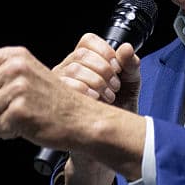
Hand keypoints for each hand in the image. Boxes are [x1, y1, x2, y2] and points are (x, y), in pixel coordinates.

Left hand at [0, 45, 89, 145]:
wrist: (82, 120)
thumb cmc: (53, 104)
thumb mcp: (22, 87)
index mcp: (15, 57)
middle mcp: (15, 68)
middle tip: (15, 111)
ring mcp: (17, 89)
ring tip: (25, 118)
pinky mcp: (19, 111)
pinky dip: (9, 133)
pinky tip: (28, 127)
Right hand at [51, 34, 141, 184]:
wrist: (105, 143)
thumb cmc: (113, 114)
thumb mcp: (129, 87)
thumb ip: (131, 67)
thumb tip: (127, 48)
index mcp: (83, 62)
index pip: (87, 41)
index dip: (106, 52)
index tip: (117, 69)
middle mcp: (67, 70)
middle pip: (81, 55)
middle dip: (104, 70)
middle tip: (114, 88)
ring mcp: (57, 85)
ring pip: (74, 70)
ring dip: (97, 82)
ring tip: (107, 97)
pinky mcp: (54, 102)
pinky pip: (67, 87)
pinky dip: (87, 93)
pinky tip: (96, 102)